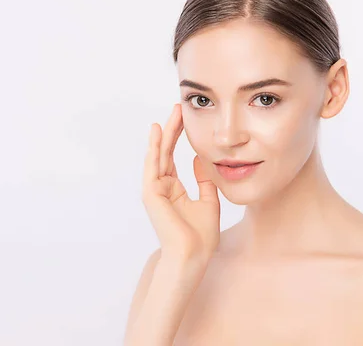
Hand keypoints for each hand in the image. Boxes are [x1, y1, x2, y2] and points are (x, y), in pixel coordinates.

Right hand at [142, 103, 219, 264]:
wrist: (194, 255)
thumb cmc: (201, 236)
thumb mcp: (209, 201)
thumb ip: (204, 180)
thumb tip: (201, 160)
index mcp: (175, 190)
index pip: (174, 157)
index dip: (180, 138)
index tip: (185, 120)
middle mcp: (163, 187)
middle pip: (166, 152)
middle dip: (172, 130)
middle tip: (178, 109)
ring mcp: (155, 190)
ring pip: (159, 155)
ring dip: (164, 134)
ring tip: (171, 114)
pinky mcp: (151, 194)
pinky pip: (153, 166)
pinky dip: (154, 149)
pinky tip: (158, 132)